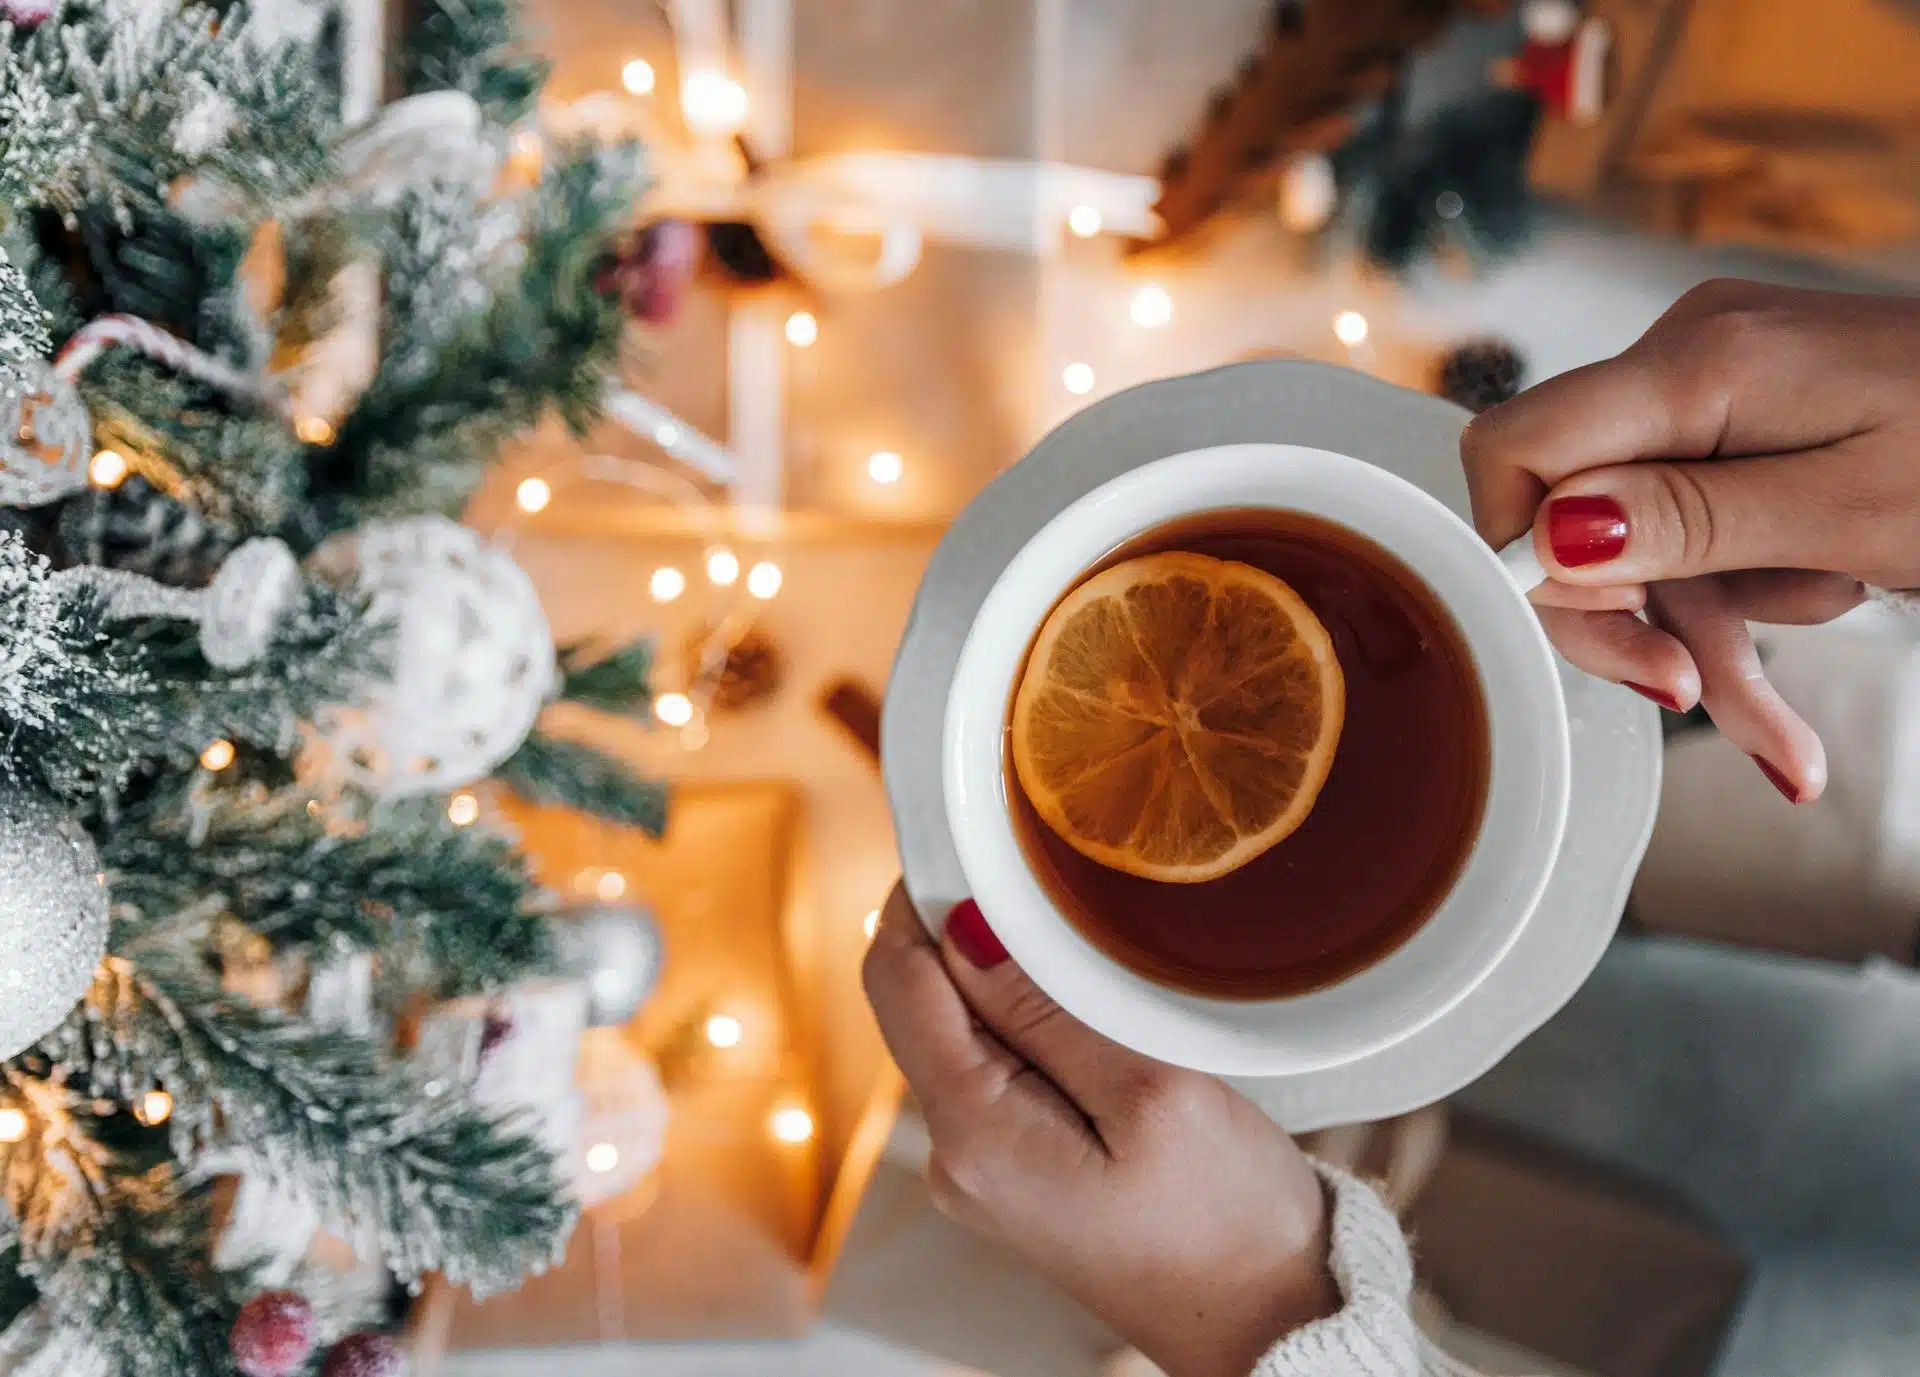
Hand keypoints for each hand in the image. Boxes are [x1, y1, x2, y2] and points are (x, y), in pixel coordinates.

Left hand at [862, 885, 1336, 1376]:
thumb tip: (963, 928)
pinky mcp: (1017, 1172)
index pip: (896, 978)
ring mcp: (982, 1169)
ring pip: (960, 1032)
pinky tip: (1085, 1007)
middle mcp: (955, 1155)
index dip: (919, 895)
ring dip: (1005, 978)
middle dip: (967, 931)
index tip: (974, 839)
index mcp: (973, 1132)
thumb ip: (1047, 1010)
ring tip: (1080, 942)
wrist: (1266, 1326)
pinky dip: (1026, 1023)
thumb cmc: (1228, 1220)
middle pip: (921, 1002)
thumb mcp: (1152, 1093)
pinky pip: (995, 1071)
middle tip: (1045, 876)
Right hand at [1462, 280, 1919, 802]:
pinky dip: (1740, 607)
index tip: (1598, 622)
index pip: (1517, 445)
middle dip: (1629, 620)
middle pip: (1573, 507)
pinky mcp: (1751, 422)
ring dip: (1706, 639)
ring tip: (1783, 738)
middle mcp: (1689, 360)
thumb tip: (1546, 538)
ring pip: (1646, 542)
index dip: (1522, 549)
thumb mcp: (1850, 511)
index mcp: (1701, 363)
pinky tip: (1781, 705)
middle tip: (1682, 694)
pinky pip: (1701, 528)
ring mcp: (1719, 389)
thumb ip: (1689, 520)